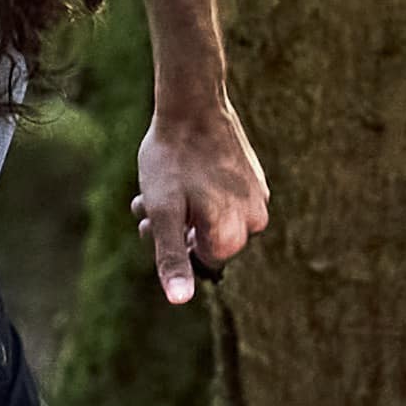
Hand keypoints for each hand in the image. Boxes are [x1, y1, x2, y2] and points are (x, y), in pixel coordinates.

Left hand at [133, 98, 269, 303]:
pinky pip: (224, 200)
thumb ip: (172, 258)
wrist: (193, 104)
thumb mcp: (163, 213)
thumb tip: (180, 301)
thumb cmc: (172, 160)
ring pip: (213, 220)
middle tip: (147, 204)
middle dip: (175, 228)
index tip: (154, 225)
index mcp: (234, 234)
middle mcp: (256, 220)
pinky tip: (181, 175)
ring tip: (156, 188)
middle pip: (208, 242)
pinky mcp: (254, 178)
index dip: (174, 247)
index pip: (202, 263)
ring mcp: (258, 197)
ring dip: (183, 211)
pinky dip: (201, 194)